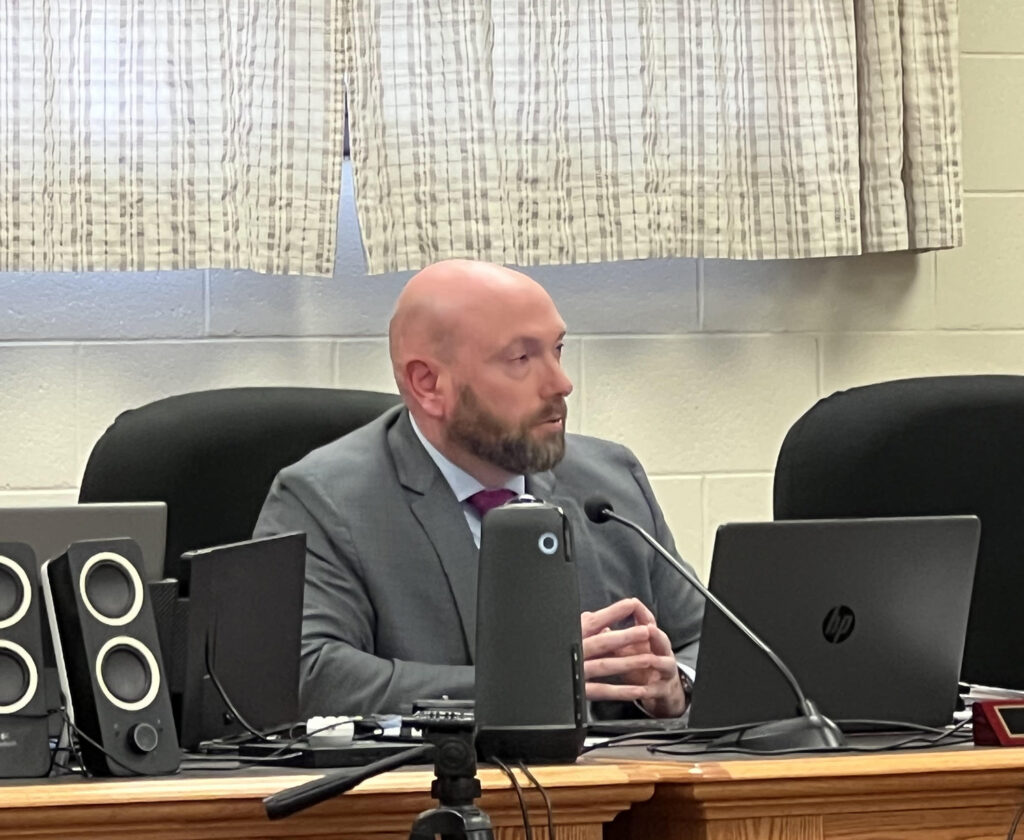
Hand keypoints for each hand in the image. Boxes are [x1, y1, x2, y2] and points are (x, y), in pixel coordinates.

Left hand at [580, 597, 686, 717]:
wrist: (661, 687)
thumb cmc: (639, 664)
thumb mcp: (624, 649)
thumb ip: (610, 637)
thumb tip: (589, 620)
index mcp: (650, 638)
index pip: (648, 620)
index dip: (641, 612)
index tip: (633, 603)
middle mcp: (661, 651)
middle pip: (661, 639)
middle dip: (654, 634)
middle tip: (648, 629)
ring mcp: (665, 670)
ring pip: (664, 663)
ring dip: (655, 661)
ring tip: (650, 660)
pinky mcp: (663, 689)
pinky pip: (656, 690)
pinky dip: (648, 691)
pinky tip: (640, 692)